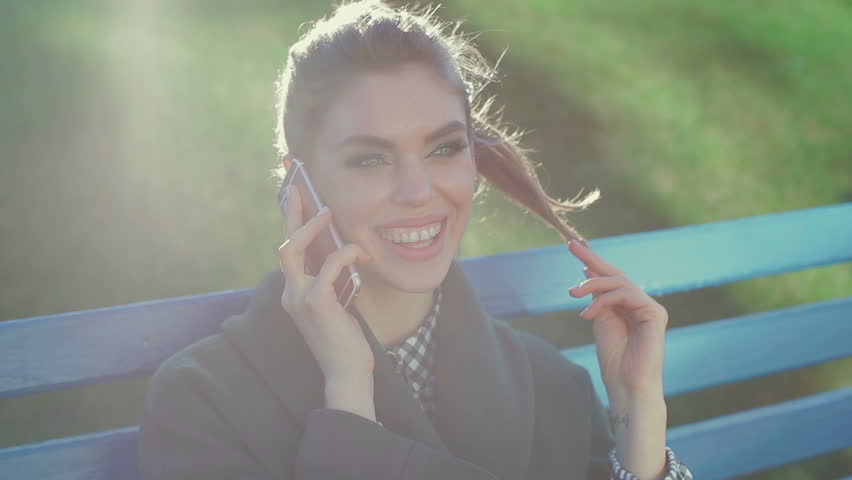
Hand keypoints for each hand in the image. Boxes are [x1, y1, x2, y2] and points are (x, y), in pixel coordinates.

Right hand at [278, 186, 374, 387]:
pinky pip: (328, 265)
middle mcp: (290, 293)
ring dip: (311, 227)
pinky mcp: (315, 303)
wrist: (347, 372)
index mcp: (294, 293)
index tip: (294, 198)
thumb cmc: (346, 340)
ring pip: (293, 250)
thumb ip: (332, 279)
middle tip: (298, 187)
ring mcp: (298, 298)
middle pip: (284, 244)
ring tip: (327, 211)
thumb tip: (341, 248)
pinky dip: (345, 253)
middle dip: (290, 214)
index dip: (291, 224)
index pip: (289, 252)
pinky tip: (361, 252)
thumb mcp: (337, 304)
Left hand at [567, 240, 667, 402]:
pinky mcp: (655, 313)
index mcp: (627, 306)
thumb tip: (587, 271)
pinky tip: (588, 313)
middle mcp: (640, 303)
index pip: (610, 278)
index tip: (574, 247)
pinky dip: (604, 300)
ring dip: (592, 284)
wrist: (626, 385)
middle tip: (572, 245)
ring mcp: (650, 307)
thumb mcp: (600, 320)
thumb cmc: (613, 359)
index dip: (592, 262)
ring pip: (619, 282)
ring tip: (573, 294)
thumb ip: (597, 297)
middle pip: (616, 274)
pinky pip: (626, 294)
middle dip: (592, 257)